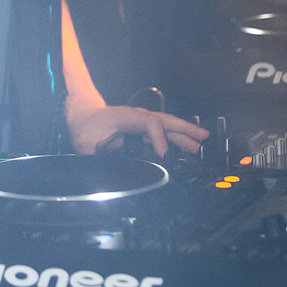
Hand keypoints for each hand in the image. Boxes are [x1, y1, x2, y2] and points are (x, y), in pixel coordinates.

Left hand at [69, 104, 208, 157]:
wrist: (83, 117)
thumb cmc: (86, 127)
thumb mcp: (86, 142)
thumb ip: (94, 155)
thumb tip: (101, 169)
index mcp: (127, 117)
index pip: (150, 123)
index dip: (160, 138)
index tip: (166, 154)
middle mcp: (138, 118)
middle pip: (166, 121)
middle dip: (185, 129)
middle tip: (202, 138)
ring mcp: (142, 123)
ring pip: (168, 127)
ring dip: (185, 135)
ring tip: (201, 145)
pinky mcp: (143, 130)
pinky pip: (163, 133)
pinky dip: (176, 140)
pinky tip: (186, 148)